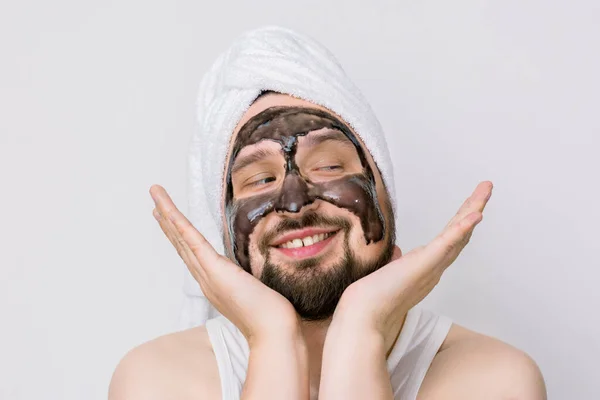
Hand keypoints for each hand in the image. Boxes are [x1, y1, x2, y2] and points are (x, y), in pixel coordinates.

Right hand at [149, 184, 300, 343]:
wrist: (273, 332)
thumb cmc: (272, 317)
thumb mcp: (260, 292)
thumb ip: (253, 281)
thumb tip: (261, 272)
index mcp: (215, 283)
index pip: (194, 255)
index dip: (180, 237)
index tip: (172, 222)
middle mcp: (206, 279)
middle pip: (181, 246)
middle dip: (168, 224)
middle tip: (155, 204)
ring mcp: (208, 275)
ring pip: (182, 240)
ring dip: (167, 216)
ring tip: (155, 196)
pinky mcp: (216, 271)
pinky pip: (193, 243)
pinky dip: (178, 225)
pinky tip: (167, 211)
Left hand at [332, 181, 492, 351]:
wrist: (365, 315)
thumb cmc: (374, 297)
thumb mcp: (390, 271)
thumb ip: (399, 261)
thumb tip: (398, 252)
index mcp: (427, 266)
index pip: (449, 238)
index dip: (462, 221)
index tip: (472, 206)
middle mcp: (435, 267)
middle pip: (460, 232)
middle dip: (474, 208)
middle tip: (486, 187)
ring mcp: (432, 266)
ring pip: (459, 234)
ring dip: (473, 210)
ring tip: (485, 192)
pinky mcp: (425, 265)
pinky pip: (447, 244)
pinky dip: (462, 229)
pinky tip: (474, 215)